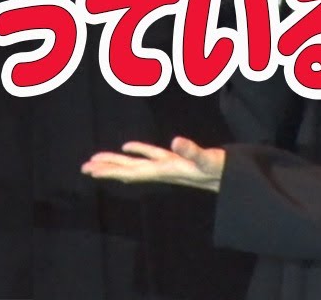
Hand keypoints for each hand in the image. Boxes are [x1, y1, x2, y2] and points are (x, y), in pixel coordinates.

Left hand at [81, 137, 224, 192]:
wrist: (236, 180)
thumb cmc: (222, 171)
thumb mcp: (208, 160)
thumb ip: (192, 151)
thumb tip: (176, 140)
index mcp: (165, 171)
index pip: (131, 172)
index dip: (110, 171)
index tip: (91, 171)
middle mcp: (163, 171)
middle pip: (128, 171)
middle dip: (106, 169)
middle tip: (84, 168)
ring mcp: (168, 166)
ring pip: (136, 163)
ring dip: (116, 162)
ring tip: (97, 161)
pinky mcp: (176, 160)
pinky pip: (151, 155)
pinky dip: (138, 150)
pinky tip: (127, 147)